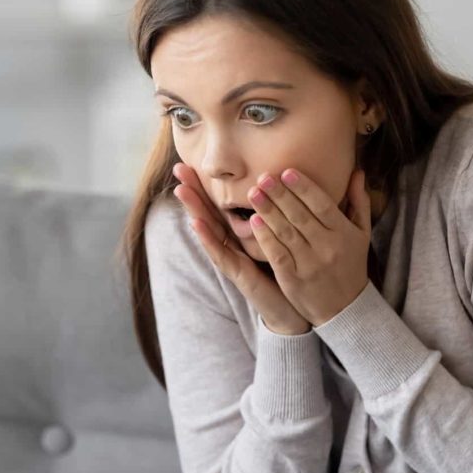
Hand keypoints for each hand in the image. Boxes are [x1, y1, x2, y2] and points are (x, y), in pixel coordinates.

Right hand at [170, 162, 311, 334]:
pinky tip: (196, 224)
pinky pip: (222, 255)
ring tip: (181, 190)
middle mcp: (234, 246)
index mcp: (243, 236)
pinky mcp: (239, 276)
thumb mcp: (284, 239)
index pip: (221, 205)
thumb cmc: (291, 273)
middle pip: (209, 214)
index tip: (192, 161)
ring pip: (209, 232)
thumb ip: (280, 216)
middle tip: (178, 168)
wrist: (294, 311)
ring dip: (194, 211)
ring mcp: (233, 261)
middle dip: (194, 191)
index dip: (207, 185)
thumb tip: (286, 186)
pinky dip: (208, 239)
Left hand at [246, 167, 371, 326]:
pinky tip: (253, 221)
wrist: (345, 308)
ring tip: (254, 193)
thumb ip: (358, 202)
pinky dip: (265, 237)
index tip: (287, 172)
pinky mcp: (293, 279)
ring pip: (286, 233)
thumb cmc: (351, 265)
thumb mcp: (362, 234)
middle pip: (300, 216)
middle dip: (280, 195)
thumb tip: (357, 172)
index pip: (322, 205)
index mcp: (344, 234)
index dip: (304, 188)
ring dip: (268, 211)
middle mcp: (327, 248)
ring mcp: (309, 264)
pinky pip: (277, 254)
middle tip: (263, 176)